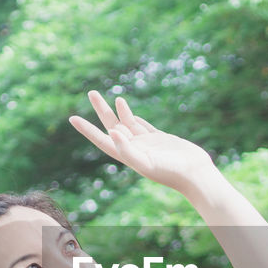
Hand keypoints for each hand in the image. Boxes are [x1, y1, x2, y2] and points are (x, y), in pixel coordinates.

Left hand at [68, 91, 215, 194]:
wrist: (195, 174)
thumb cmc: (171, 172)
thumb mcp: (146, 162)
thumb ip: (127, 149)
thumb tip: (110, 131)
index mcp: (127, 155)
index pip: (102, 140)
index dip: (86, 130)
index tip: (72, 118)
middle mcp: (135, 148)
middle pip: (112, 125)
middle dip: (101, 110)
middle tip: (91, 92)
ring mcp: (148, 143)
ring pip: (128, 123)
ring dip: (118, 111)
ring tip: (112, 98)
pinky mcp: (161, 139)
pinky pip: (143, 126)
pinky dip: (134, 117)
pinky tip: (128, 112)